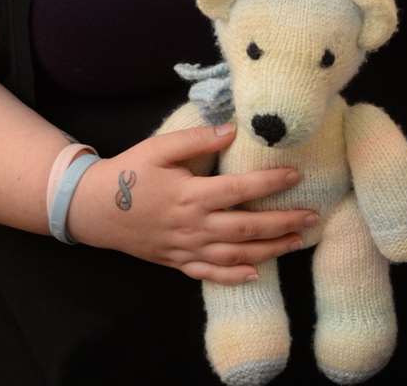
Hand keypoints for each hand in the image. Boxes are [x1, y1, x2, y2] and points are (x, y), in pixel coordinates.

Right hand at [65, 123, 317, 284]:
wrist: (92, 208)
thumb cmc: (129, 172)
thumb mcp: (160, 147)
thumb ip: (198, 138)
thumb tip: (234, 130)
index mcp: (191, 195)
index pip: (241, 190)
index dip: (271, 182)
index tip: (297, 174)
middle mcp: (193, 226)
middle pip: (247, 228)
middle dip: (283, 223)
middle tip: (313, 216)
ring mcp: (185, 249)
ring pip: (235, 255)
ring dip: (270, 250)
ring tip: (298, 242)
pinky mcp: (176, 262)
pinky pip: (209, 275)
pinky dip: (234, 277)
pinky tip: (256, 274)